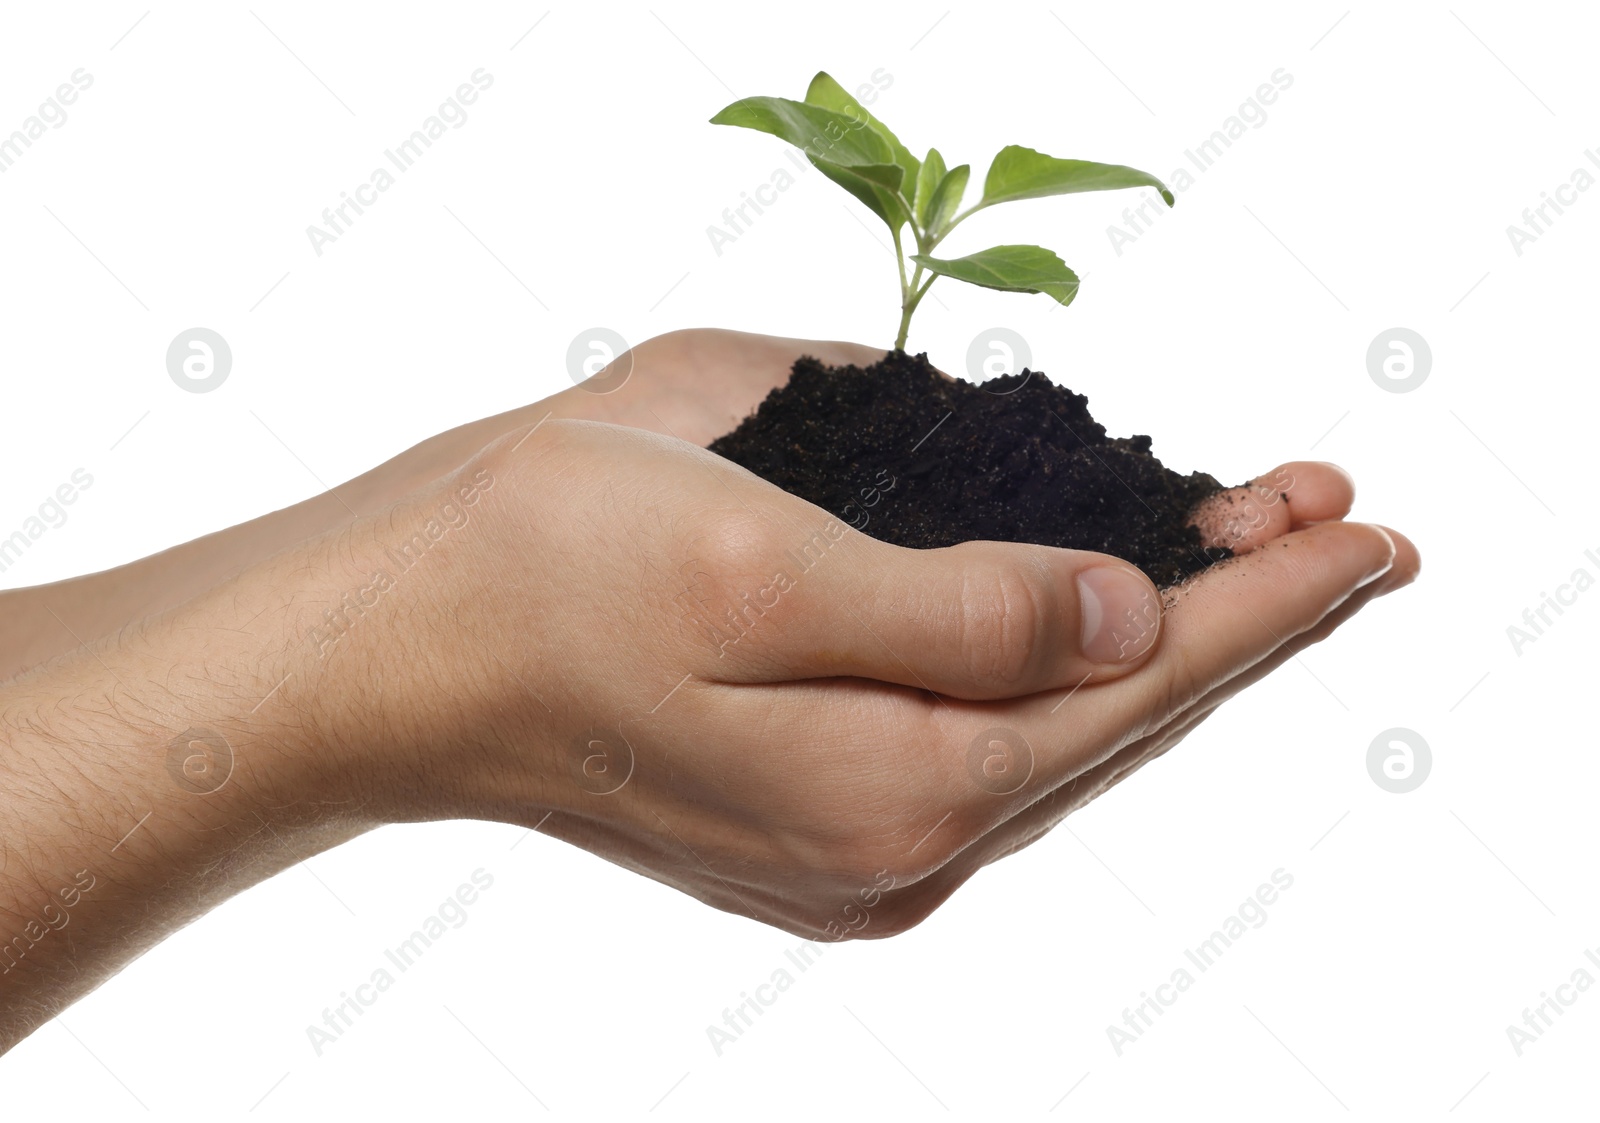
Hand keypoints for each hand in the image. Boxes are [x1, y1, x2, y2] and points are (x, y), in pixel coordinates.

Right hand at [332, 418, 1415, 939]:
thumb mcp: (764, 558)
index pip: (1139, 688)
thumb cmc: (545, 578)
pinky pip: (975, 742)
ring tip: (1238, 560)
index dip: (1263, 605)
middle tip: (1332, 530)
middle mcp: (893, 843)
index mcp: (896, 786)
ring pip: (1051, 738)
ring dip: (1148, 645)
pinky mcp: (808, 819)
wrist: (391, 649)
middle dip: (1229, 620)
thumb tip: (1131, 619)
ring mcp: (852, 848)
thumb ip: (967, 605)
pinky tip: (1088, 623)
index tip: (1364, 538)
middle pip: (1112, 721)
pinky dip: (1050, 674)